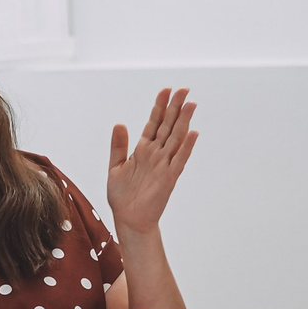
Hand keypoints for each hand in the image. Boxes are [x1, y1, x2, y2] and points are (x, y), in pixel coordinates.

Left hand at [106, 87, 198, 238]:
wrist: (129, 219)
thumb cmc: (122, 196)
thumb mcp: (115, 166)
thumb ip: (118, 145)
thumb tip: (120, 123)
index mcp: (143, 150)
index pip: (154, 123)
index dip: (159, 107)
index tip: (166, 90)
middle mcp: (156, 154)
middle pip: (168, 126)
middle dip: (175, 107)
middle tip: (184, 89)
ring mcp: (164, 165)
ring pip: (176, 138)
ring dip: (184, 121)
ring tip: (191, 104)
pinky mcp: (169, 178)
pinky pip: (179, 160)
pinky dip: (186, 147)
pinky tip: (192, 133)